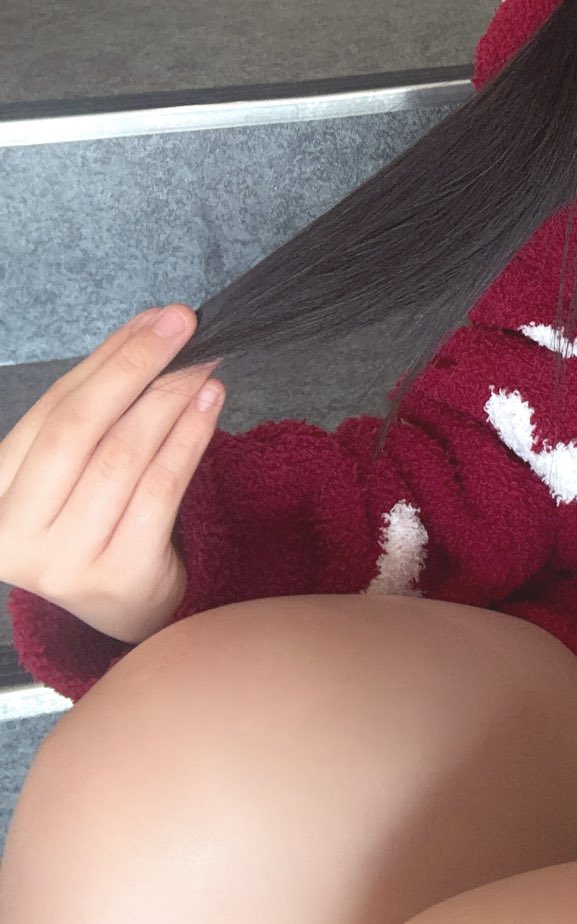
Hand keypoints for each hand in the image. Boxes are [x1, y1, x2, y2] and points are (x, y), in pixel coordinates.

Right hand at [0, 307, 223, 645]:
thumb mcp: (79, 464)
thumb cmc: (98, 518)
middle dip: (135, 367)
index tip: (157, 318)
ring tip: (204, 364)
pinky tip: (210, 406)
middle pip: (78, 430)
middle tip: (184, 326)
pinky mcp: (116, 577)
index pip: (53, 410)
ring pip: (122, 457)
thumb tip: (155, 323)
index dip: (109, 358)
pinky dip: (189, 439)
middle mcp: (14, 533)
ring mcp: (63, 561)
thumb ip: (105, 399)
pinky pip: (159, 492)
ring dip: (169, 400)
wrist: (123, 606)